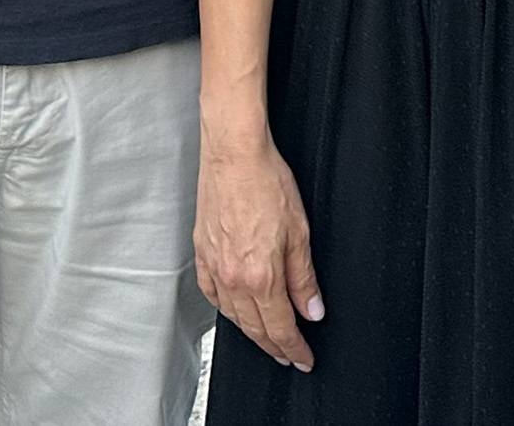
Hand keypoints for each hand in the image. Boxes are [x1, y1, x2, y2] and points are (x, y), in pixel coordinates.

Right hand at [195, 130, 323, 371]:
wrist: (234, 154)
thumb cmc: (266, 182)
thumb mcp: (299, 232)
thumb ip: (304, 277)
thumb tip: (312, 309)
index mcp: (260, 276)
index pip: (280, 327)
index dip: (295, 348)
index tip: (304, 359)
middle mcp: (233, 277)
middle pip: (255, 328)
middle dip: (275, 347)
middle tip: (289, 357)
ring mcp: (214, 267)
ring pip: (233, 316)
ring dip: (251, 332)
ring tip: (266, 339)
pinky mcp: (201, 253)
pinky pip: (212, 295)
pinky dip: (226, 309)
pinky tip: (234, 310)